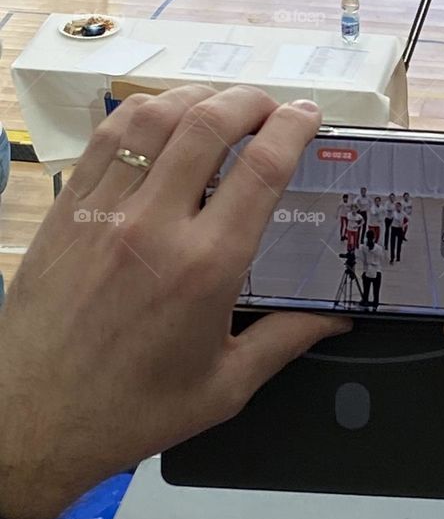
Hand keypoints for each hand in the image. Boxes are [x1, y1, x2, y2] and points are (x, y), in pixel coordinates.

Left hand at [0, 85, 349, 518]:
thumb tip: (337, 318)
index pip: (261, 169)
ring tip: (221, 107)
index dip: (293, 128)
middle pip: (210, 123)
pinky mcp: (68, 208)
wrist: (30, 421)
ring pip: (156, 116)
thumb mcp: (223, 386)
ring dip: (198, 97)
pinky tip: (163, 121)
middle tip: (271, 108)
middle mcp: (155, 225)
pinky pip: (110, 136)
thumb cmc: (129, 410)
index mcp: (205, 267)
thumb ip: (286, 340)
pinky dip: (145, 113)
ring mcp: (105, 210)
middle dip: (251, 101)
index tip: (309, 115)